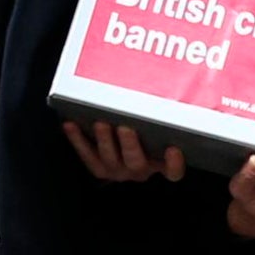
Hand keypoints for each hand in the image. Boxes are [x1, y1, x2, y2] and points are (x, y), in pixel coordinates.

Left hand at [64, 118, 183, 183]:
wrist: (127, 148)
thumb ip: (170, 113)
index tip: (174, 148)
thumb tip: (184, 82)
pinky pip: (87, 157)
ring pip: (110, 161)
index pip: (173, 172)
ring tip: (100, 123)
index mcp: (162, 163)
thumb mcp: (164, 126)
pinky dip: (78, 140)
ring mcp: (119, 171)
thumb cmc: (151, 130)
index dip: (174, 164)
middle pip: (137, 163)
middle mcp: (141, 170)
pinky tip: (70, 124)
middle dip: (130, 145)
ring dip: (104, 141)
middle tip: (125, 127)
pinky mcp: (100, 168)